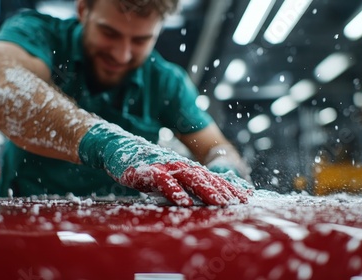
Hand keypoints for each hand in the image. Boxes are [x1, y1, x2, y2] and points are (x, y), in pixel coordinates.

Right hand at [78, 123, 250, 205]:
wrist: (117, 147)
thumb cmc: (143, 165)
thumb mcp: (166, 175)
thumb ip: (181, 184)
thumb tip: (197, 198)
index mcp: (183, 166)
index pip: (210, 177)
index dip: (227, 186)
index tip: (244, 196)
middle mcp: (178, 164)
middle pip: (205, 177)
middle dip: (224, 190)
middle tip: (240, 202)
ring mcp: (164, 166)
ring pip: (190, 178)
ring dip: (206, 190)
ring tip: (221, 203)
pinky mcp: (149, 170)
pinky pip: (165, 182)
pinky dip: (175, 192)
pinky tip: (185, 202)